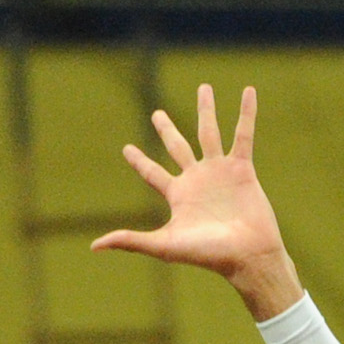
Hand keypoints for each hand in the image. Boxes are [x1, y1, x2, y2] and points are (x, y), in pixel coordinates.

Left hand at [93, 84, 298, 312]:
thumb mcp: (165, 246)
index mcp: (178, 195)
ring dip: (206, 110)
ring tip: (204, 88)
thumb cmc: (208, 254)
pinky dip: (246, 114)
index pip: (152, 172)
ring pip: (209, 132)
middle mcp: (197, 179)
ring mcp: (220, 171)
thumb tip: (94, 246)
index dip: (139, 161)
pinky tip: (248, 92)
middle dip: (167, 129)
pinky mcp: (242, 168)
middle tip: (156, 114)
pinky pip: (243, 134)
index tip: (126, 149)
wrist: (247, 255)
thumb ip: (131, 240)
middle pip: (177, 146)